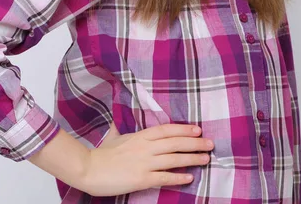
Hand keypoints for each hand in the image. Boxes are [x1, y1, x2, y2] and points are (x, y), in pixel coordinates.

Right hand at [78, 122, 213, 196]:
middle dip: (195, 142)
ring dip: (192, 158)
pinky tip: (189, 177)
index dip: (184, 129)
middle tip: (210, 144)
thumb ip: (121, 129)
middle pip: (175, 142)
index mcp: (141, 135)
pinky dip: (178, 177)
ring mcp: (144, 162)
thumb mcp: (115, 136)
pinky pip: (164, 177)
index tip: (198, 129)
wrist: (89, 169)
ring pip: (173, 158)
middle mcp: (145, 146)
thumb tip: (118, 122)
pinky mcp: (141, 178)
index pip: (167, 129)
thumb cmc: (102, 153)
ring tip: (206, 159)